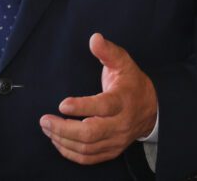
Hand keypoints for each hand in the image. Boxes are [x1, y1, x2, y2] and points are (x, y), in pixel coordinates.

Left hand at [39, 33, 157, 165]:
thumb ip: (108, 51)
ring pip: (87, 147)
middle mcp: (120, 124)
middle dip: (64, 129)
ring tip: (47, 128)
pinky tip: (57, 141)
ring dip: (63, 140)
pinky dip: (70, 153)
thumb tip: (94, 38)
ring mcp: (116, 140)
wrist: (151, 109)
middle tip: (45, 119)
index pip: (103, 106)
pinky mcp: (111, 150)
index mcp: (123, 101)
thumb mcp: (123, 62)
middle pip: (91, 133)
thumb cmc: (131, 82)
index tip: (62, 104)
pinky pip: (89, 158)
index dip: (82, 107)